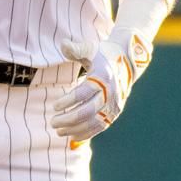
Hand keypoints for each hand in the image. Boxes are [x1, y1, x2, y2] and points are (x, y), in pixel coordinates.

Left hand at [50, 27, 152, 143]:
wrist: (127, 62)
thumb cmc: (103, 54)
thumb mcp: (91, 48)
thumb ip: (76, 48)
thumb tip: (62, 44)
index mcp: (103, 76)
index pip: (83, 93)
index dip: (68, 101)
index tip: (54, 106)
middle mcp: (110, 93)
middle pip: (88, 111)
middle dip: (69, 119)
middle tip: (52, 122)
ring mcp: (114, 105)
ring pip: (93, 123)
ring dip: (75, 129)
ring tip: (58, 130)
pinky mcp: (115, 113)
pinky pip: (100, 127)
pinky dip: (87, 133)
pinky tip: (72, 136)